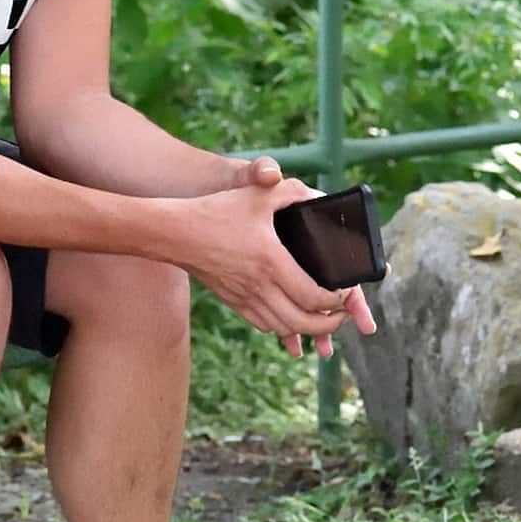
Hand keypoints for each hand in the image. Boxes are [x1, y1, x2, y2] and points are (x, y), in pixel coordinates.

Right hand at [237, 158, 376, 358]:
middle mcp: (259, 286)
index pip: (313, 296)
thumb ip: (292, 192)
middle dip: (329, 325)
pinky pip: (264, 325)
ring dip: (307, 329)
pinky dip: (283, 327)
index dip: (336, 302)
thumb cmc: (218, 210)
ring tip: (322, 320)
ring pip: (284, 328)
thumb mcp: (258, 194)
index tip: (345, 295)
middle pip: (303, 323)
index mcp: (272, 262)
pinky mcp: (233, 302)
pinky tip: (291, 317)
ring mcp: (244, 298)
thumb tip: (319, 197)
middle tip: (342, 316)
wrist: (175, 233)